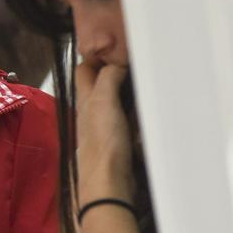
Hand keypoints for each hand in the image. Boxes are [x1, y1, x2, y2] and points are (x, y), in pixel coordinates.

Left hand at [75, 60, 134, 205]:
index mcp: (85, 99)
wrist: (108, 184)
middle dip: (114, 71)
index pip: (84, 69)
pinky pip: (127, 120)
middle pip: (100, 84)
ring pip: (115, 101)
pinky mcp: (119, 141)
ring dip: (127, 90)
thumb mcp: (103, 102)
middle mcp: (92, 111)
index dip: (97, 56)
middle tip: (134, 61)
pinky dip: (136, 112)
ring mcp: (105, 127)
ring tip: (144, 80)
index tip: (116, 47)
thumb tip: (117, 64)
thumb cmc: (103, 146)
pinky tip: (147, 109)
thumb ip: (108, 79)